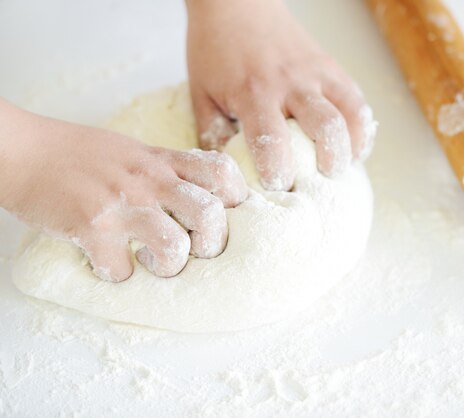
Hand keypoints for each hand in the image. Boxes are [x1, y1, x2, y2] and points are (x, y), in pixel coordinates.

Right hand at [0, 99, 247, 281]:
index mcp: (162, 161)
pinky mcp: (90, 228)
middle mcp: (148, 181)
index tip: (227, 215)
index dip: (236, 199)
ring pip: (175, 248)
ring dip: (169, 266)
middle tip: (196, 251)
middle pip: (210, 216)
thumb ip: (166, 170)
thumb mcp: (132, 150)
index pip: (222, 173)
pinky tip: (110, 263)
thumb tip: (198, 197)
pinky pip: (121, 270)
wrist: (21, 150)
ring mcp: (120, 204)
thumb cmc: (77, 153)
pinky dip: (118, 275)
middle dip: (212, 244)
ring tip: (153, 261)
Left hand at [186, 0, 377, 190]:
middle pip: (324, 128)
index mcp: (253, 93)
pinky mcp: (331, 67)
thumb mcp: (201, 93)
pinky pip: (357, 100)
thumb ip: (211, 135)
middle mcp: (290, 83)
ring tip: (343, 167)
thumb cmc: (216, 51)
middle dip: (328, 163)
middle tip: (320, 182)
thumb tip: (226, 174)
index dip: (278, 172)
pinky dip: (361, 127)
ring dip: (352, 148)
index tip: (278, 188)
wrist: (237, 3)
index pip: (271, 141)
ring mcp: (316, 73)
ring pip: (350, 114)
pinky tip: (354, 146)